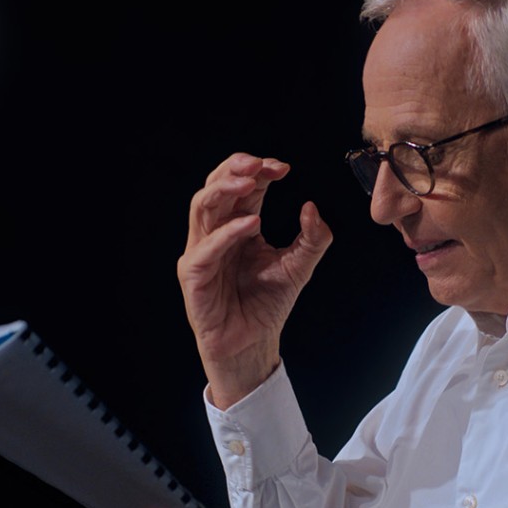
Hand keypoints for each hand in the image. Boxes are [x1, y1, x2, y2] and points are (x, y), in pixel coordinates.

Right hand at [177, 153, 332, 408]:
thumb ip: (313, 238)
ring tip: (250, 181)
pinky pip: (206, 248)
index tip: (284, 168)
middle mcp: (216, 232)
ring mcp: (202, 251)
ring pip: (202, 206)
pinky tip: (251, 224)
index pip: (242, 186)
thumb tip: (312, 207)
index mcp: (237, 224)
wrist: (252, 344)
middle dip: (236, 168)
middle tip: (261, 164)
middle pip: (215, 186)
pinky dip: (227, 232)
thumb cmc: (267, 304)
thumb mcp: (300, 267)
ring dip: (225, 189)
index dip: (259, 170)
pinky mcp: (194, 274)